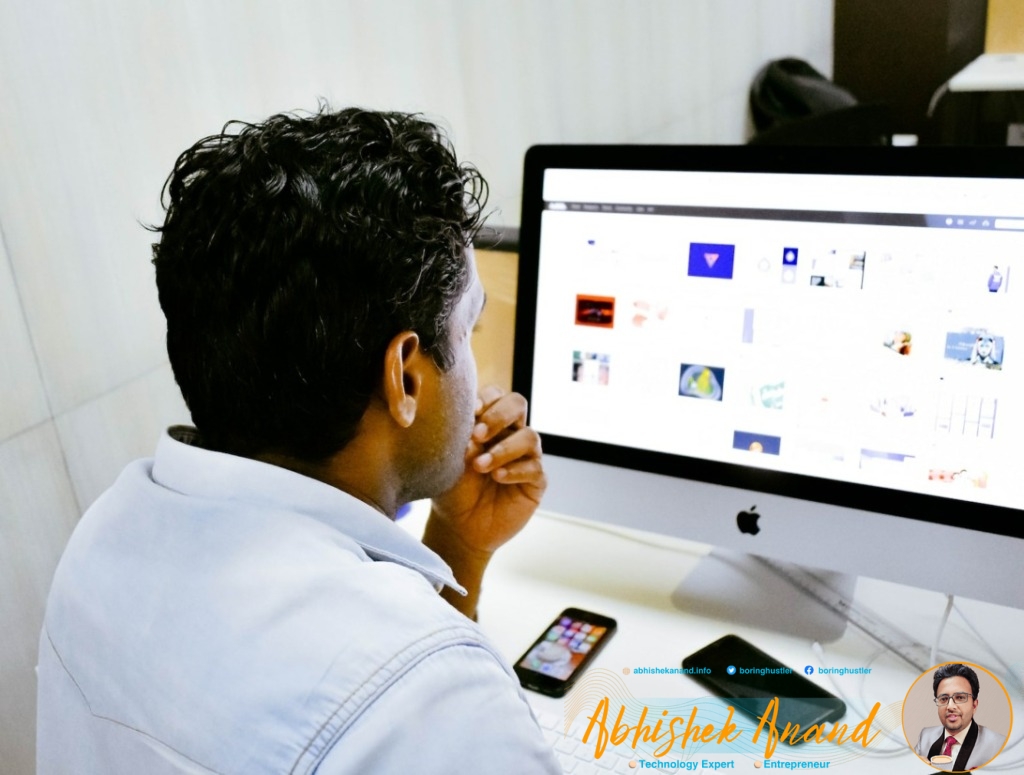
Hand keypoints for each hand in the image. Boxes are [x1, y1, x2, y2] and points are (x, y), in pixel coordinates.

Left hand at [428, 386, 545, 557]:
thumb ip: (459, 438)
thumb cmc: (452, 489)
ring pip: (530, 437)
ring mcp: (525, 456)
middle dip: (499, 415)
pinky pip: (534, 468)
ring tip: (481, 466)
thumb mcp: (449, 460)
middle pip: (517, 404)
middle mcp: (509, 434)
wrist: (458, 527)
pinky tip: (497, 477)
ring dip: (504, 449)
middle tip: (478, 435)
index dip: (486, 398)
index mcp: (488, 422)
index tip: (471, 412)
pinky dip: (514, 470)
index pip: (495, 395)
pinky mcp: (535, 481)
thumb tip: (469, 423)